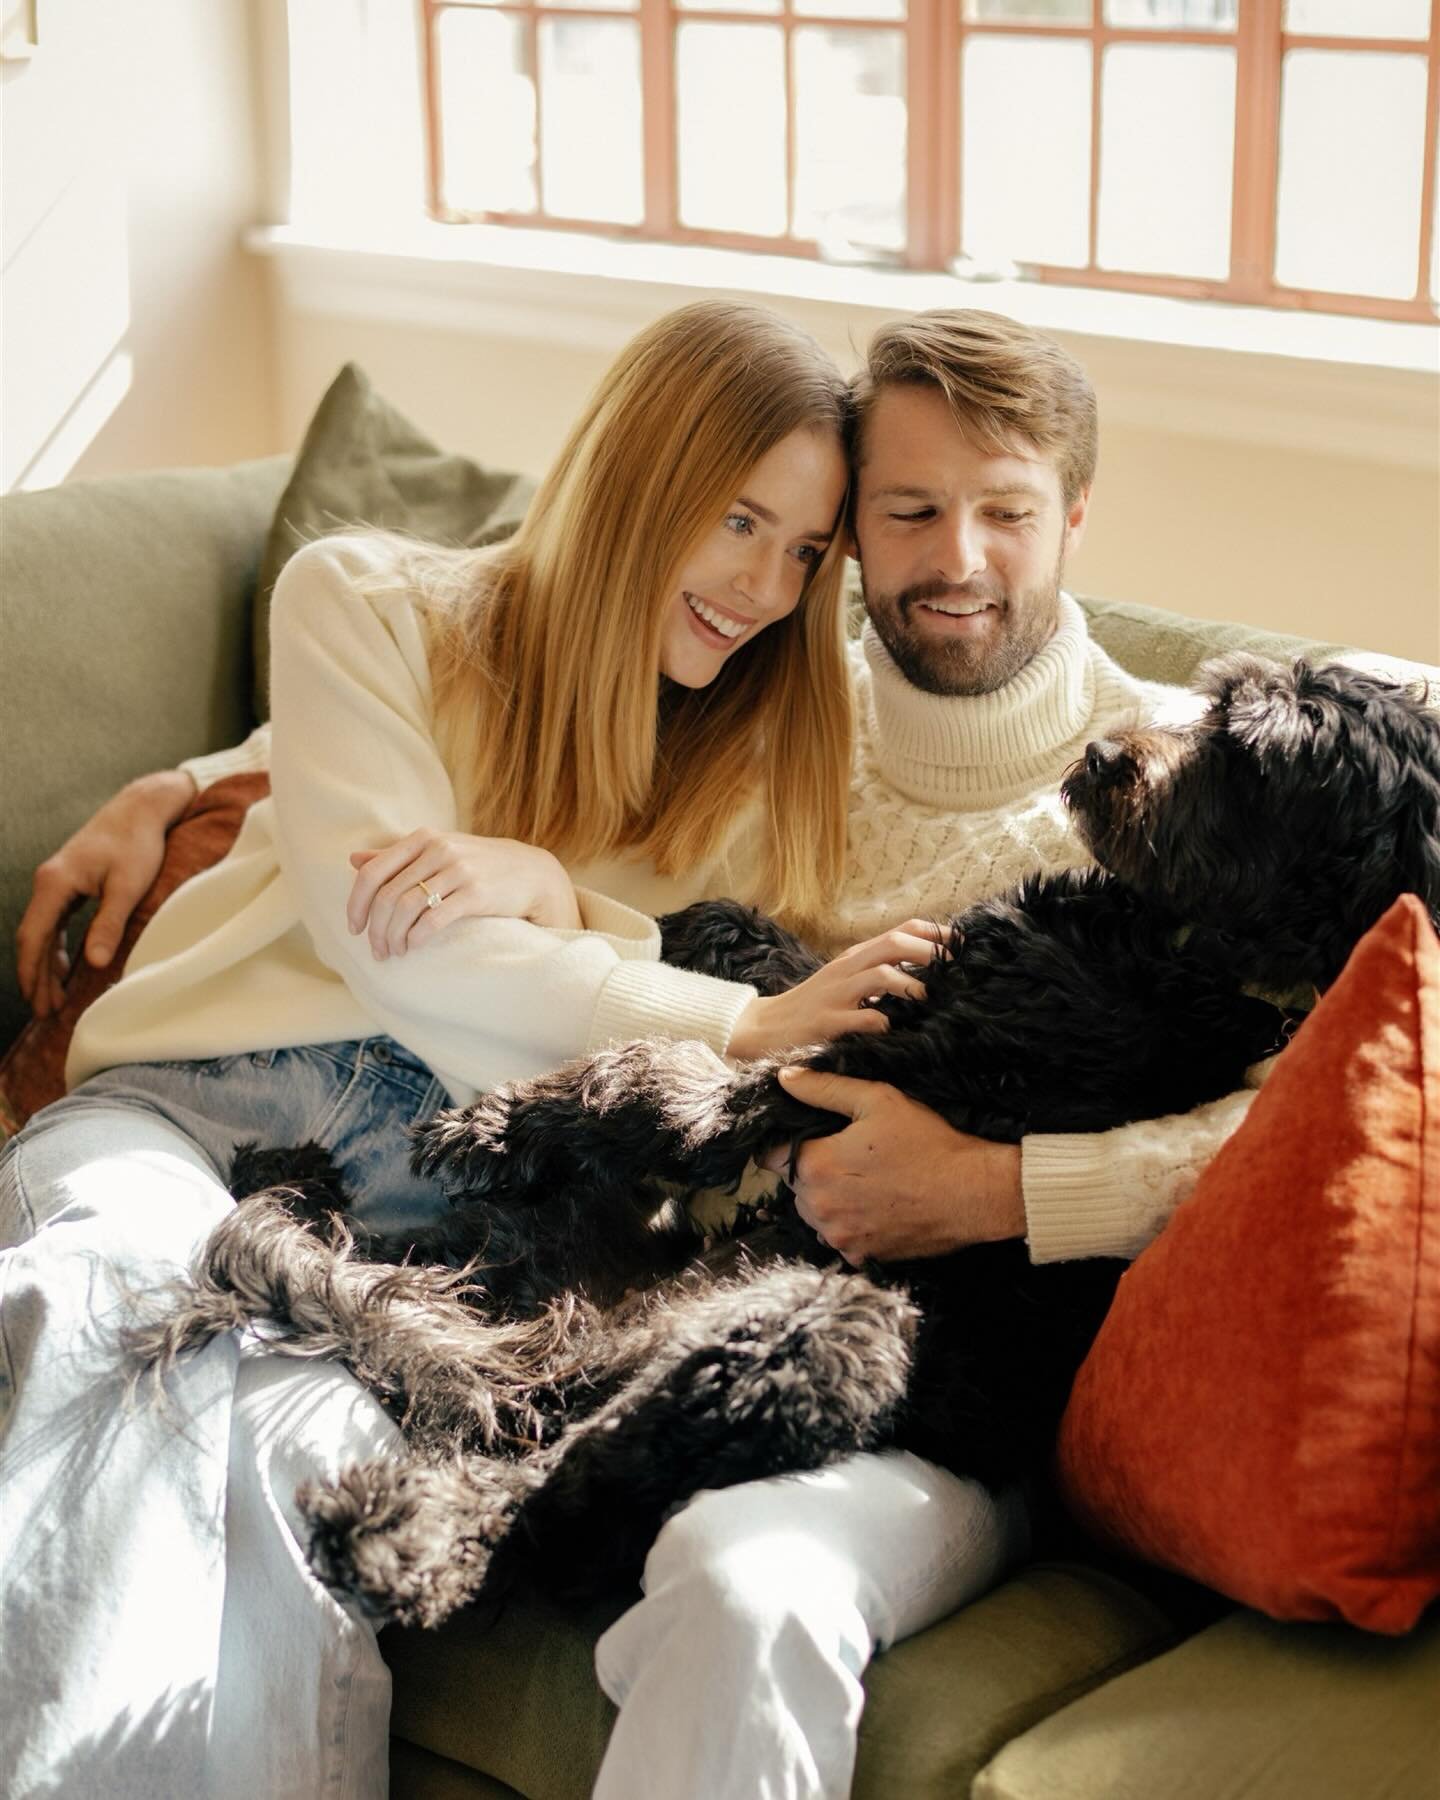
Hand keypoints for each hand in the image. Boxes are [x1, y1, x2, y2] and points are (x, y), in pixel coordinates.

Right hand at [16, 769, 197, 1016]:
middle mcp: (48, 882)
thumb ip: (109, 923)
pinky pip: (53, 922)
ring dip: (44, 965)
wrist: (142, 809)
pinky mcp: (69, 882)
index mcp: (55, 883)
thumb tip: (95, 963)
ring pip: (41, 931)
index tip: (39, 1003)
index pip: (34, 937)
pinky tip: (63, 967)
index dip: (33, 974)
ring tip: (52, 998)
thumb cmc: (138, 844)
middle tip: (44, 1012)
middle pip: (32, 938)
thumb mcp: (128, 886)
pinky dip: (54, 947)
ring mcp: (56, 881)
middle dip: (36, 977)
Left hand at [346, 829, 582, 959]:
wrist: (532, 873)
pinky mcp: (476, 893)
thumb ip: (396, 855)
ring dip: (394, 937)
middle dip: (376, 929)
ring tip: (394, 953)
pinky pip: (434, 919)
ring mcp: (458, 870)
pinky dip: (417, 938)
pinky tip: (414, 947)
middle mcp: (438, 849)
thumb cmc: (478, 864)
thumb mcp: (437, 851)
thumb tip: (352, 859)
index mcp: (422, 838)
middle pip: (387, 896)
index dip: (356, 904)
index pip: (373, 872)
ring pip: (406, 908)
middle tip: (377, 951)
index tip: (355, 928)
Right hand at [726, 921, 944, 1059]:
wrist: (763, 1028)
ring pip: (879, 975)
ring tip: (928, 996)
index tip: (963, 944)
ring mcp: (836, 995)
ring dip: (909, 984)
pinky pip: (861, 1019)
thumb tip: (926, 971)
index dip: (935, 933)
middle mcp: (847, 969)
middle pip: (893, 945)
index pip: (900, 931)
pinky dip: (883, 1023)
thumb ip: (878, 971)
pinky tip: (894, 1031)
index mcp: (855, 957)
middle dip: (929, 953)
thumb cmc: (814, 1006)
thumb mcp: (846, 980)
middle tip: (955, 968)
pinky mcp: (826, 1023)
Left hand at [756, 1067, 1024, 1264]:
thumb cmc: (928, 1142)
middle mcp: (820, 1208)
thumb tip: (785, 1079)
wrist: (973, 1193)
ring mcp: (840, 1237)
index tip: (811, 1138)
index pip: (771, 1157)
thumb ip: (824, 1088)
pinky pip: (840, 1238)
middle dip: (813, 1171)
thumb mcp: (878, 1100)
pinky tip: (878, 1206)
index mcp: (816, 1166)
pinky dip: (850, 1224)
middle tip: (850, 1156)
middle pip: (795, 1186)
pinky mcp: (862, 1257)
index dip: (786, 1144)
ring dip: (829, 1200)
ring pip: (815, 1214)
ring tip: (866, 1181)